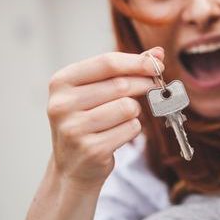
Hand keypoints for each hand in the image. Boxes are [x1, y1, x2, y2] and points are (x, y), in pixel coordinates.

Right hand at [46, 47, 163, 189]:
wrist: (73, 166)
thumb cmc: (89, 119)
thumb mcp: (98, 90)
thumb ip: (126, 69)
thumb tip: (158, 53)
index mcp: (61, 82)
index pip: (107, 63)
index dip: (137, 62)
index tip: (158, 65)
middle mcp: (62, 104)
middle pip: (121, 85)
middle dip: (143, 85)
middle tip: (152, 87)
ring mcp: (74, 129)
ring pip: (128, 107)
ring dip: (134, 111)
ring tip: (121, 118)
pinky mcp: (91, 149)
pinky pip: (131, 128)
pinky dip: (132, 129)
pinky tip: (117, 134)